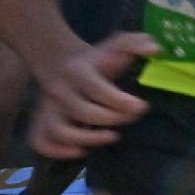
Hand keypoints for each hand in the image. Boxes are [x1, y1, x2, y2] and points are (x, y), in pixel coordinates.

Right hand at [31, 31, 154, 153]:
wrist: (63, 62)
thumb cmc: (98, 59)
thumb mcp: (117, 45)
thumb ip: (137, 43)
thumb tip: (154, 50)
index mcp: (78, 71)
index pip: (95, 88)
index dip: (119, 100)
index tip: (141, 106)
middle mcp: (59, 90)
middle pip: (81, 111)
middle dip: (110, 118)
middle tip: (130, 118)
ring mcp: (48, 108)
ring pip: (59, 130)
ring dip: (86, 139)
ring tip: (112, 136)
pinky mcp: (41, 122)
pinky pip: (40, 142)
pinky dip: (57, 151)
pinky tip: (80, 151)